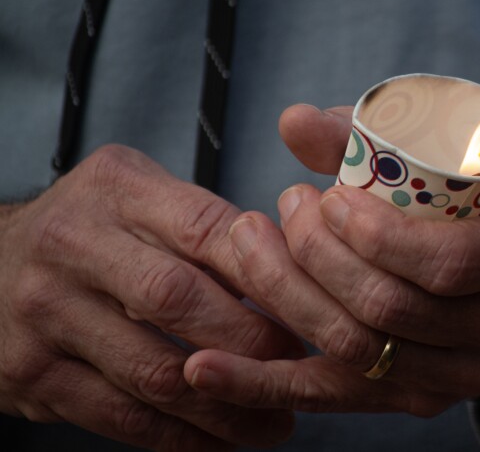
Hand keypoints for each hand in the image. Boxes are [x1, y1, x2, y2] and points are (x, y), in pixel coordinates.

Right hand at [0, 145, 302, 449]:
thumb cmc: (90, 229)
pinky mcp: (31, 373)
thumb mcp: (141, 197)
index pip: (207, 230)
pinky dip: (179, 437)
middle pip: (180, 302)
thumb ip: (206, 225)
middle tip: (300, 369)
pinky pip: (120, 416)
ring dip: (226, 407)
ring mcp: (46, 312)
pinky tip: (220, 439)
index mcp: (118, 190)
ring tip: (274, 422)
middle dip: (253, 344)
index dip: (267, 276)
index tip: (310, 310)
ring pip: (154, 373)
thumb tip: (292, 273)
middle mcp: (74, 244)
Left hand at [183, 106, 479, 415]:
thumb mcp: (441, 156)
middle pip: (390, 309)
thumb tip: (291, 121)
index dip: (375, 235)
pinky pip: (333, 398)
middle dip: (316, 256)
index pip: (447, 263)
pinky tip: (205, 370)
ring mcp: (463, 374)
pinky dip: (263, 382)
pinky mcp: (416, 400)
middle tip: (282, 209)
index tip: (325, 196)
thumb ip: (369, 137)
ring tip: (252, 246)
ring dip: (286, 297)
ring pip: (356, 352)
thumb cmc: (471, 199)